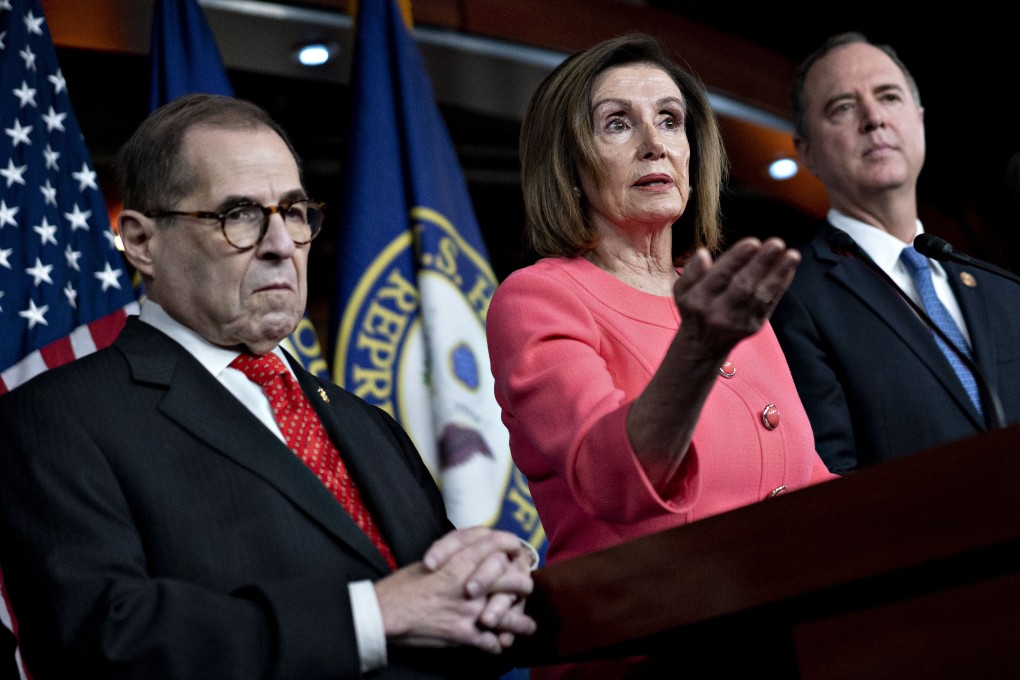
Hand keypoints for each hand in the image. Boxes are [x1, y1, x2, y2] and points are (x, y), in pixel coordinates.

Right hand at [375, 527, 536, 652]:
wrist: (386, 614)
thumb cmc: (403, 585)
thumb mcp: (432, 558)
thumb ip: (458, 553)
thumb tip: (478, 551)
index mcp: (460, 561)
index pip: (499, 546)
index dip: (511, 547)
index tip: (516, 552)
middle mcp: (471, 584)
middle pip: (513, 579)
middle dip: (523, 584)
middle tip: (526, 589)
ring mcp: (470, 611)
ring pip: (508, 615)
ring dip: (519, 622)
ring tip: (527, 626)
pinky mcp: (464, 635)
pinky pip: (490, 642)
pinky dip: (496, 645)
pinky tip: (498, 644)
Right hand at [674, 236, 799, 353]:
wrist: (704, 345)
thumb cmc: (694, 308)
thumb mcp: (682, 290)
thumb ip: (690, 272)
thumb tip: (702, 253)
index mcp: (698, 300)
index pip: (719, 276)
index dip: (737, 259)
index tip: (753, 242)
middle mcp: (718, 312)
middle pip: (742, 286)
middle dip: (761, 264)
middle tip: (777, 243)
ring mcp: (738, 321)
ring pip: (760, 295)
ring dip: (778, 274)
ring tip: (792, 255)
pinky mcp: (754, 325)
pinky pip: (769, 303)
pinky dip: (781, 286)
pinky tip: (789, 268)